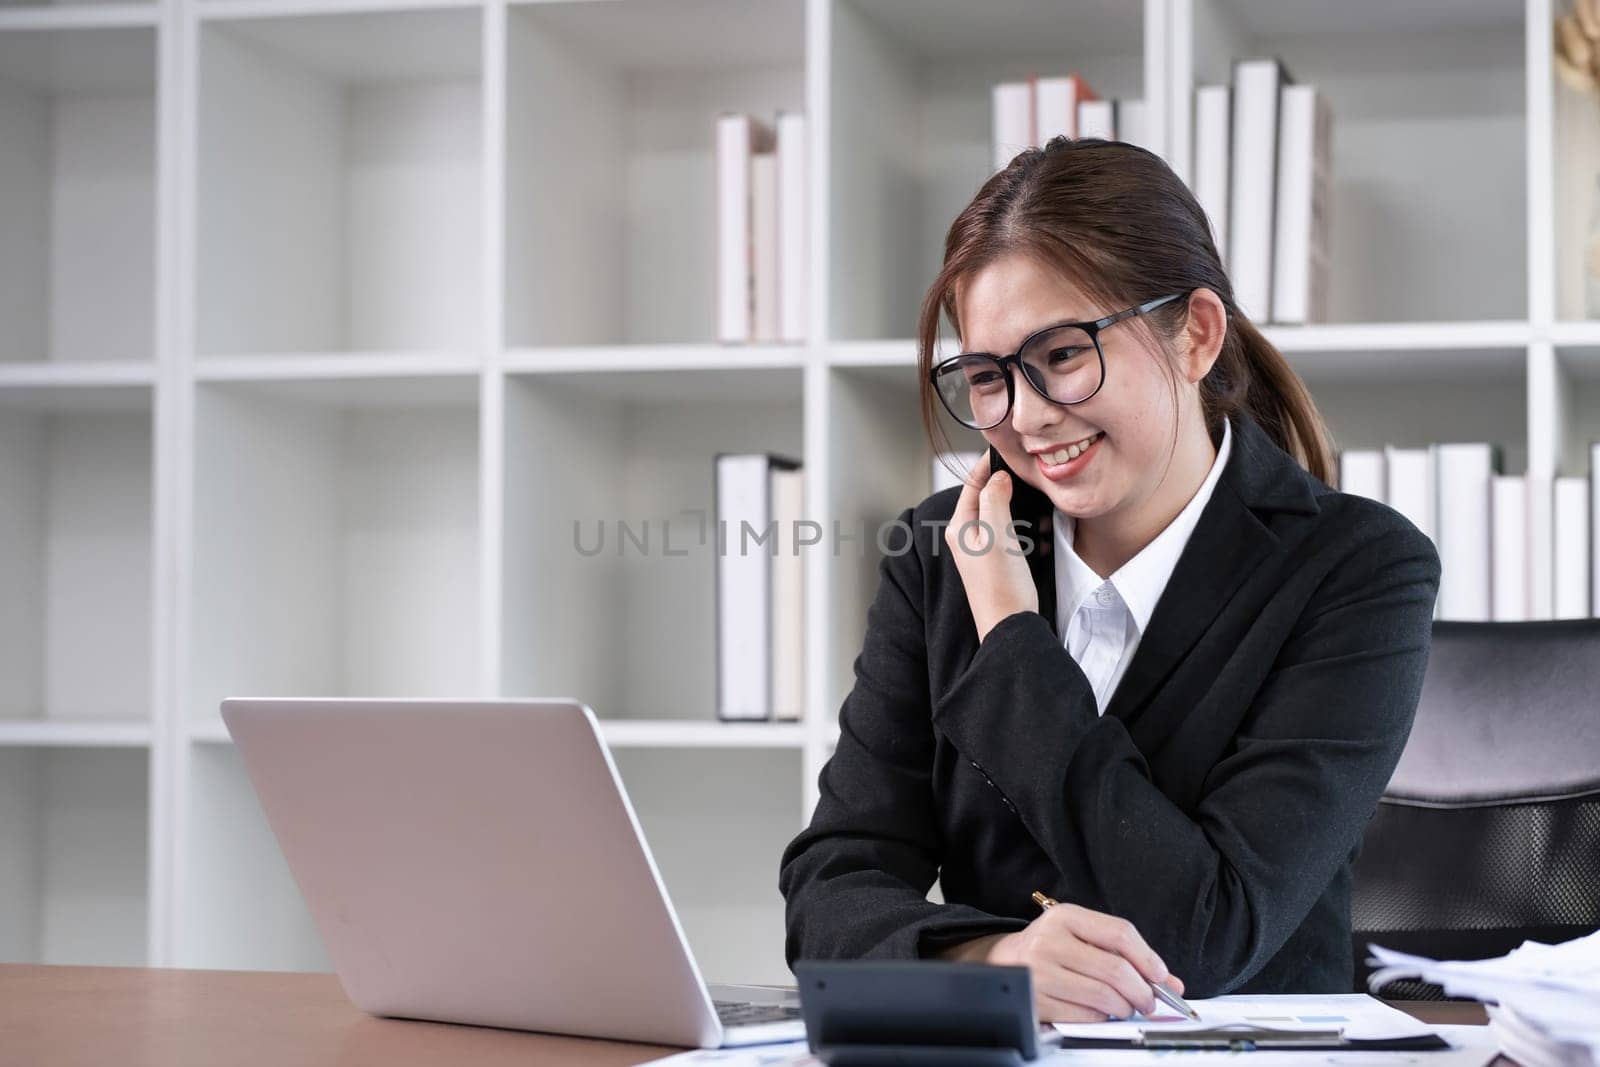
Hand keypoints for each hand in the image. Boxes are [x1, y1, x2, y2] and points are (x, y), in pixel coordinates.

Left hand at [944, 449, 1038, 641]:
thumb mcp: (997, 536)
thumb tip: (998, 477)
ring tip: (1040, 523)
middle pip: (990, 498)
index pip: (972, 484)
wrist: (1010, 629)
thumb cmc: (1000, 589)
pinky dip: (1029, 534)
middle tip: (1034, 487)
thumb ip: (995, 501)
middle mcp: (967, 537)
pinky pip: (1014, 537)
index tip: (1008, 451)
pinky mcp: (998, 562)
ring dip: (1025, 516)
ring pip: (1005, 517)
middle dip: (1014, 493)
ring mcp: (982, 550)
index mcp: (959, 527)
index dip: (989, 465)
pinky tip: (1041, 542)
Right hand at [982, 903, 1184, 1022]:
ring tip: (1125, 1007)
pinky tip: (1100, 1013)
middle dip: (1142, 991)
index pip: (1119, 933)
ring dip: (1124, 1008)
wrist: (1007, 961)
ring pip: (1103, 996)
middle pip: (1115, 969)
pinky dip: (1101, 1019)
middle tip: (1149, 1001)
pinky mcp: (1036, 999)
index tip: (1161, 976)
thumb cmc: (1053, 948)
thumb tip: (1170, 982)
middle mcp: (1049, 941)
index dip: (1148, 958)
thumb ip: (1126, 954)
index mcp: (1065, 916)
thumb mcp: (1084, 936)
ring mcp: (1040, 971)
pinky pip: (1084, 1016)